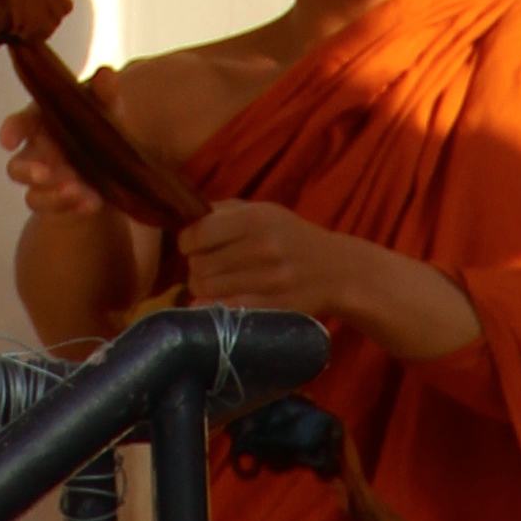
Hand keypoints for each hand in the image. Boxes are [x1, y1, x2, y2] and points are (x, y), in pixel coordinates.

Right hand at [0, 103, 115, 223]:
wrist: (112, 164)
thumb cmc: (100, 125)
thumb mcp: (106, 108)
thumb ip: (104, 93)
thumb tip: (107, 75)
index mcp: (41, 122)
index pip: (19, 124)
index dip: (11, 131)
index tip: (8, 140)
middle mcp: (36, 153)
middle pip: (18, 166)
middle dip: (30, 171)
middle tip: (46, 173)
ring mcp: (44, 182)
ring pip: (34, 193)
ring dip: (54, 195)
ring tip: (78, 191)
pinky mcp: (56, 203)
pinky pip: (54, 209)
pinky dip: (72, 207)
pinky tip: (92, 203)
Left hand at [179, 196, 344, 309]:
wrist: (336, 270)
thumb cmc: (290, 236)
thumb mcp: (263, 211)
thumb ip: (223, 211)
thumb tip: (184, 220)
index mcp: (256, 218)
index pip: (197, 232)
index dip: (187, 241)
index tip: (193, 245)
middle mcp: (262, 248)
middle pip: (198, 265)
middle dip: (195, 267)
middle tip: (206, 267)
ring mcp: (269, 281)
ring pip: (207, 290)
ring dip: (202, 288)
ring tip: (215, 283)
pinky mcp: (274, 307)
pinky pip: (226, 310)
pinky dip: (214, 307)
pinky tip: (218, 300)